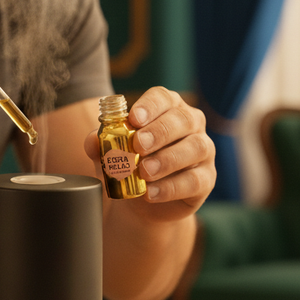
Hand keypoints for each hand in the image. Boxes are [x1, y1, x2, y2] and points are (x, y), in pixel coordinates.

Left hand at [84, 87, 215, 221]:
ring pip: (195, 148)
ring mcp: (203, 151)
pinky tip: (151, 193)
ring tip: (144, 172)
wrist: (140, 202)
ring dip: (168, 159)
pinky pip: (196, 180)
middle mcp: (191, 124)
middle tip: (138, 146)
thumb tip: (92, 140)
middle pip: (183, 120)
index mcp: (167, 108)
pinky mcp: (207, 179)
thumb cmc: (127, 165)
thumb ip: (101, 144)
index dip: (150, 106)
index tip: (134, 118)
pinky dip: (171, 187)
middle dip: (159, 132)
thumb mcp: (110, 153)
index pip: (163, 98)